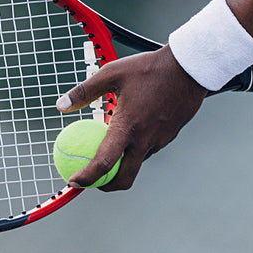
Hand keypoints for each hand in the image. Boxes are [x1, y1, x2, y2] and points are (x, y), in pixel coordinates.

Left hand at [56, 44, 209, 189]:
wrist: (190, 66)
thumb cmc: (150, 67)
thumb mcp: (112, 73)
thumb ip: (85, 91)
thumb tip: (61, 105)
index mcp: (128, 126)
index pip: (104, 164)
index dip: (86, 178)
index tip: (73, 181)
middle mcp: (145, 139)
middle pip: (124, 179)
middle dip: (105, 186)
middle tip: (92, 179)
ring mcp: (160, 139)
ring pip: (138, 162)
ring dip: (124, 162)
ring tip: (113, 146)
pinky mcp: (171, 135)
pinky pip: (151, 148)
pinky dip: (139, 147)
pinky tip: (135, 128)